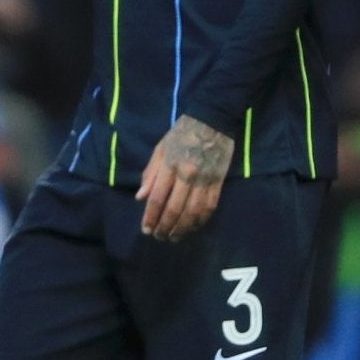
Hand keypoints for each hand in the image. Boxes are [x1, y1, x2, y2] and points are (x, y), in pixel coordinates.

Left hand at [136, 115, 234, 242]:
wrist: (213, 121)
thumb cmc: (181, 134)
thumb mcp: (160, 149)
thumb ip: (150, 174)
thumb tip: (140, 198)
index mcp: (170, 166)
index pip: (158, 198)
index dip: (150, 217)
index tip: (146, 229)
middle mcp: (188, 176)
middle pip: (174, 209)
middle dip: (164, 227)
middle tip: (158, 237)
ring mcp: (205, 181)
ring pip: (192, 213)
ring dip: (182, 229)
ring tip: (173, 237)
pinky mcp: (218, 183)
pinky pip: (209, 208)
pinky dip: (200, 221)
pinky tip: (191, 228)